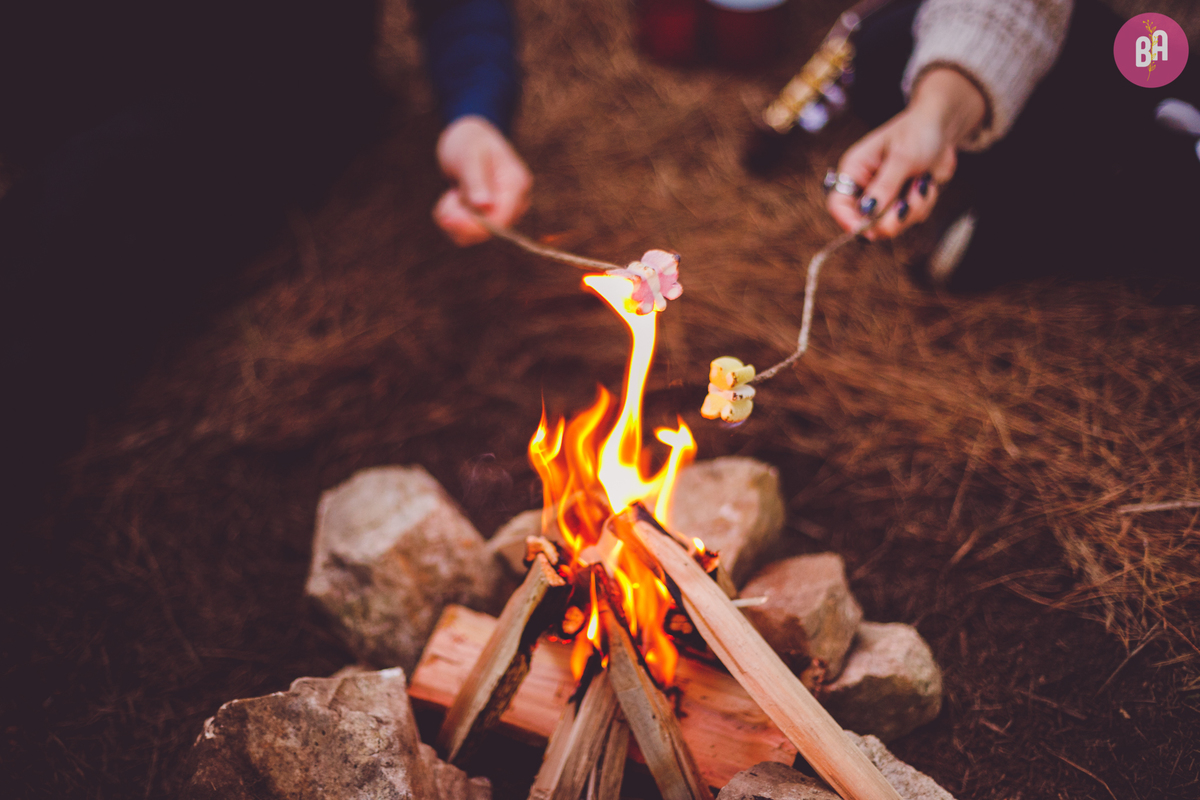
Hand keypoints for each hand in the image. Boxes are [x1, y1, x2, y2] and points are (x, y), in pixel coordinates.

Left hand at [434, 115, 531, 245]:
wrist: (468, 141)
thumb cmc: (469, 142)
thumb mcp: (469, 155)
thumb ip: (476, 180)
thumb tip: (485, 206)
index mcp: (517, 185)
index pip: (501, 220)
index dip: (473, 225)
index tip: (445, 219)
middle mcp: (515, 204)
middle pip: (487, 232)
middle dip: (459, 219)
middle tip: (448, 196)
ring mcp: (503, 214)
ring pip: (473, 235)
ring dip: (453, 218)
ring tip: (452, 193)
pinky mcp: (489, 221)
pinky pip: (466, 234)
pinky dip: (453, 220)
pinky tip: (454, 199)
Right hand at [827, 68, 985, 239]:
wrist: (943, 127)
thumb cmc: (918, 132)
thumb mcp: (902, 157)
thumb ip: (885, 186)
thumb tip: (868, 213)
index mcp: (854, 170)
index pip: (838, 204)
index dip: (849, 221)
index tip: (868, 232)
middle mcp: (865, 187)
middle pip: (866, 222)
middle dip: (892, 216)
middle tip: (908, 204)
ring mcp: (884, 197)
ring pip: (892, 224)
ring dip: (913, 208)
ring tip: (922, 182)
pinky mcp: (902, 202)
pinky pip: (910, 219)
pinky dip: (923, 204)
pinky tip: (927, 183)